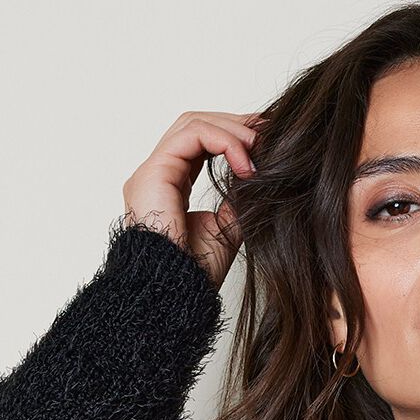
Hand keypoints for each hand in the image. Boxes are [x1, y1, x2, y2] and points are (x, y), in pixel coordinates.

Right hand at [122, 108, 266, 289]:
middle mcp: (156, 175)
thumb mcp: (226, 229)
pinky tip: (245, 161)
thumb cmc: (196, 274)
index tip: (265, 138)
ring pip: (192, 124)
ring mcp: (151, 172)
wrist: (177, 295)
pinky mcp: (154, 172)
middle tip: (268, 130)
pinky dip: (223, 141)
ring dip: (232, 130)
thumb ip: (237, 201)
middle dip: (234, 124)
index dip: (232, 135)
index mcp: (168, 187)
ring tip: (260, 146)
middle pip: (194, 126)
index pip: (198, 143)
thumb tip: (258, 178)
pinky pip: (191, 136)